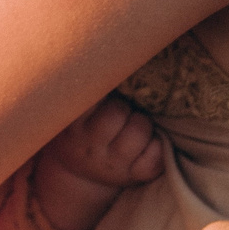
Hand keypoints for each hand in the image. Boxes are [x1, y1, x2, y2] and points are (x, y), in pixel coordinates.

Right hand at [29, 94, 164, 229]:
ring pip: (139, 131)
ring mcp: (112, 165)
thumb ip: (87, 90)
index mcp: (72, 126)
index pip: (90, 96)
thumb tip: (110, 53)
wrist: (80, 176)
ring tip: (132, 124)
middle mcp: (89, 148)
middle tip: (121, 109)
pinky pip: (156, 154)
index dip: (103, 85)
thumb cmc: (82, 130)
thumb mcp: (72, 113)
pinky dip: (156, 144)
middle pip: (117, 112)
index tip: (106, 82)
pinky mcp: (134, 176)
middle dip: (125, 106)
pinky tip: (145, 143)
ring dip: (142, 123)